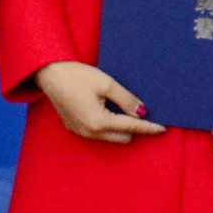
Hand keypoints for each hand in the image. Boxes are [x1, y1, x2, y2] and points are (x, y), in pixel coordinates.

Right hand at [39, 60, 163, 143]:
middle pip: (123, 137)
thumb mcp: (106, 83)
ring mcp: (81, 132)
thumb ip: (126, 99)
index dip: (149, 127)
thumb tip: (142, 112)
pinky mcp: (74, 128)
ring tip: (126, 111)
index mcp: (99, 122)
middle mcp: (90, 132)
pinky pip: (98, 133)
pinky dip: (108, 126)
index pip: (131, 127)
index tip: (163, 128)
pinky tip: (109, 112)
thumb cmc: (77, 76)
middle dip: (135, 128)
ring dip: (121, 128)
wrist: (49, 74)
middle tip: (143, 114)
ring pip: (110, 137)